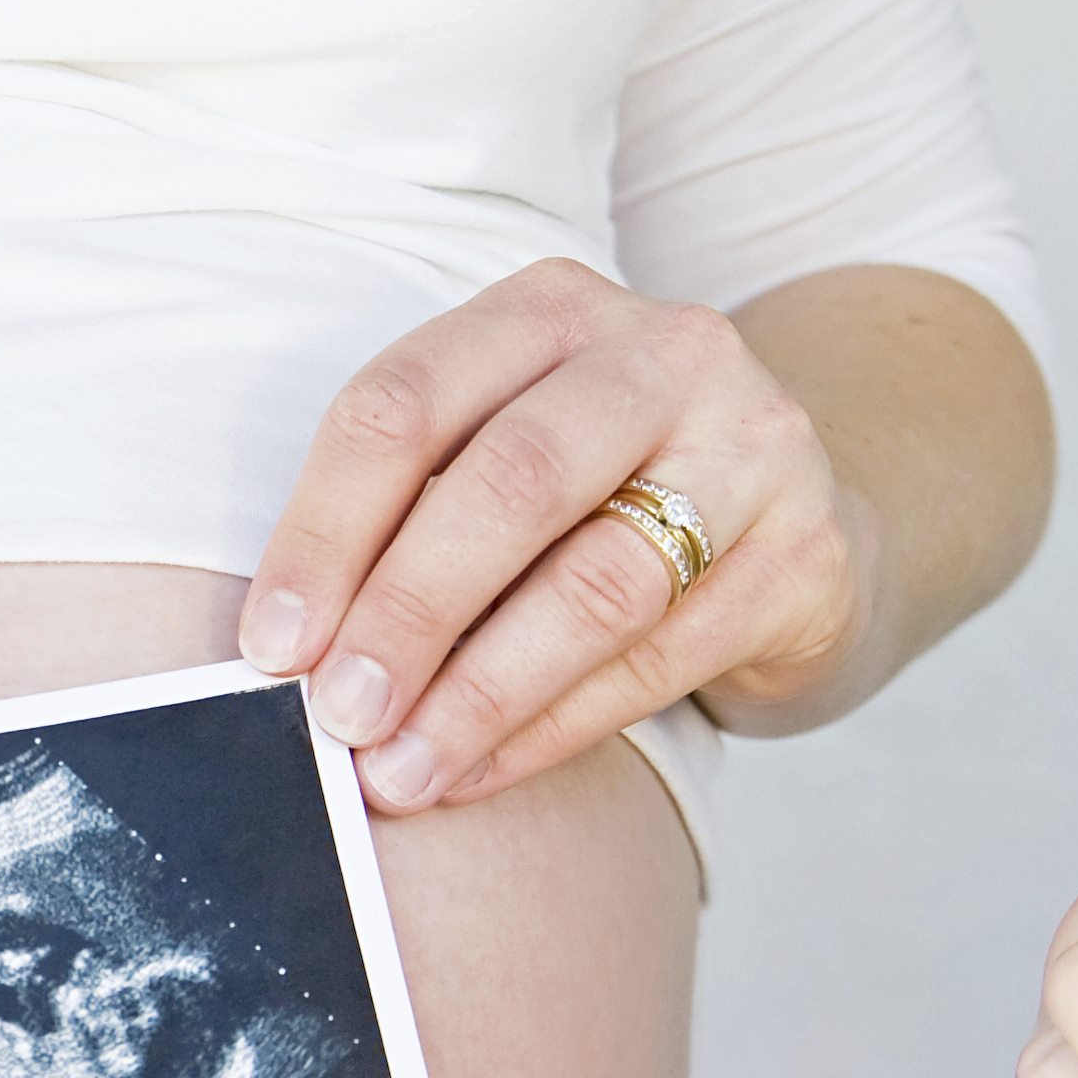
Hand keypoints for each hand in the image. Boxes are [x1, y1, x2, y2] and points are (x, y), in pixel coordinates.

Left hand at [236, 259, 880, 810]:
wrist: (804, 525)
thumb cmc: (612, 499)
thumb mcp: (514, 456)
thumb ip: (418, 517)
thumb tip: (298, 653)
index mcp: (553, 307)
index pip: (407, 403)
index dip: (325, 530)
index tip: (273, 643)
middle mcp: (662, 352)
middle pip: (509, 483)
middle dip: (407, 612)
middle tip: (338, 717)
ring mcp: (751, 448)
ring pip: (594, 584)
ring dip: (479, 692)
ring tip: (402, 769)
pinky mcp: (804, 557)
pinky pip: (656, 659)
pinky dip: (552, 729)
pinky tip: (480, 770)